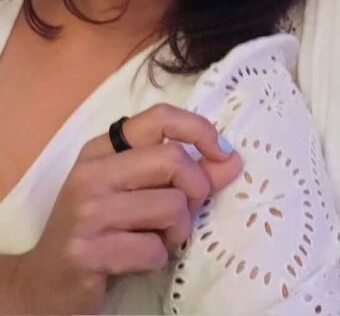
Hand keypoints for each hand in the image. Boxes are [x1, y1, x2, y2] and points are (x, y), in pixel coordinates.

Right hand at [5, 104, 241, 314]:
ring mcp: (86, 213)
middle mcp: (91, 173)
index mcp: (102, 149)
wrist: (45, 283)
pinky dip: (157, 260)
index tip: (221, 152)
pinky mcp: (87, 253)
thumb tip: (232, 159)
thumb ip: (184, 173)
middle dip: (196, 189)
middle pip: (173, 160)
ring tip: (158, 239)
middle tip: (185, 212)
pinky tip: (137, 261)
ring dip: (178, 231)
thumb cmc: (101, 230)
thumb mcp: (137, 192)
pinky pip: (153, 250)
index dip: (199, 129)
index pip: (159, 117)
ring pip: (170, 206)